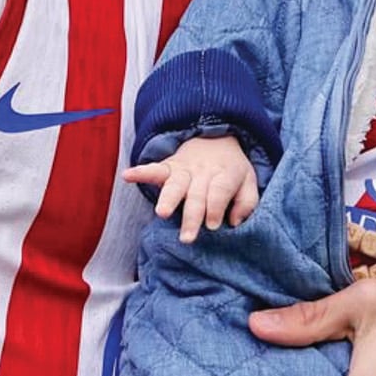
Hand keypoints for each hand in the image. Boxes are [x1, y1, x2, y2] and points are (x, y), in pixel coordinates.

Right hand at [124, 136, 258, 241]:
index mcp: (226, 174)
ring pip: (175, 184)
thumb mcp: (249, 181)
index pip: (220, 191)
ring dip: (168, 199)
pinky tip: (127, 176)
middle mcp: (204, 172)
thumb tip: (234, 222)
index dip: (216, 208)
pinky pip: (154, 169)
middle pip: (197, 194)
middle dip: (192, 216)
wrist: (216, 138)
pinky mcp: (169, 166)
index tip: (213, 226)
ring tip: (161, 213)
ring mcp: (185, 169)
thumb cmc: (232, 170)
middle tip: (187, 238)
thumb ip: (246, 202)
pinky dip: (140, 172)